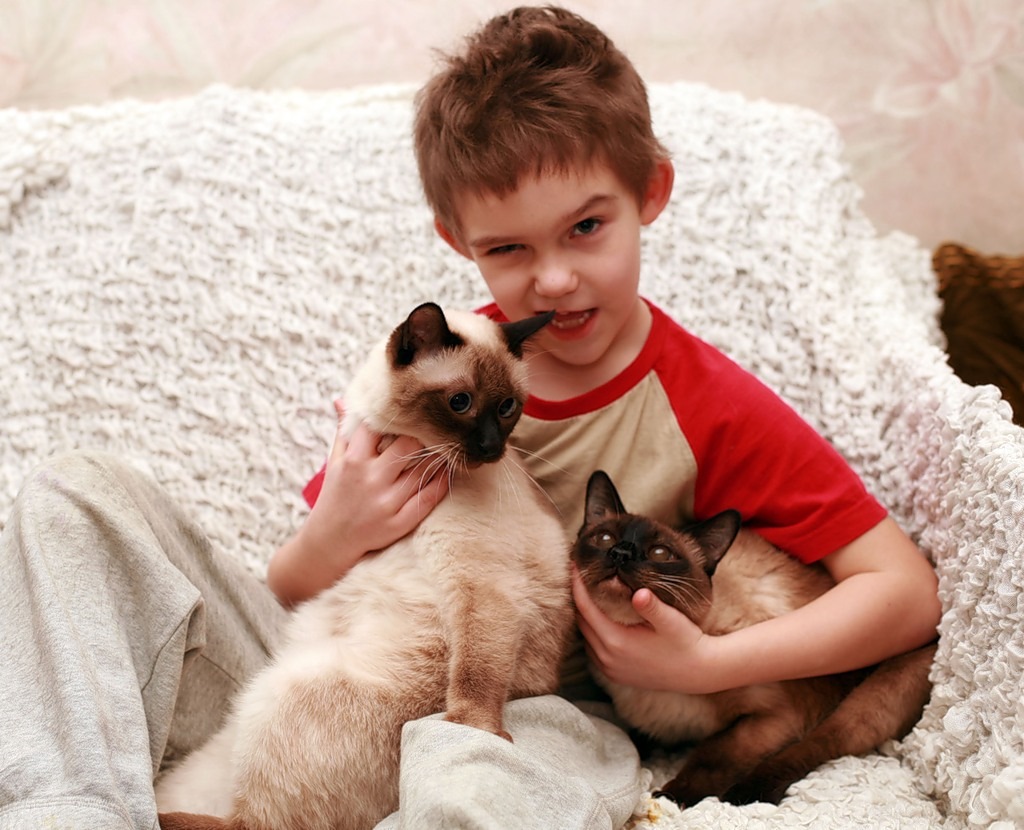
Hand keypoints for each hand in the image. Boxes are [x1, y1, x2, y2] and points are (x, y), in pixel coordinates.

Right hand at [267, 400, 448, 605]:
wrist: (328, 544)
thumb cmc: (335, 496)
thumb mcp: (335, 462)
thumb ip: (344, 431)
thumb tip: (345, 400)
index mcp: (353, 461)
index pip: (380, 426)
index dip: (398, 416)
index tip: (410, 409)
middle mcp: (370, 480)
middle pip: (409, 446)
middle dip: (423, 435)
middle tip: (436, 426)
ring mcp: (385, 504)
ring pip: (423, 470)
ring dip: (438, 456)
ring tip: (447, 445)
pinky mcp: (398, 524)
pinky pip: (429, 498)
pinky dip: (442, 482)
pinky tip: (447, 471)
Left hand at [571, 568, 726, 694]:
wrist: (699, 672)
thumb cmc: (686, 643)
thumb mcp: (672, 621)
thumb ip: (653, 607)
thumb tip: (639, 593)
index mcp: (616, 642)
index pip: (585, 608)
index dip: (578, 585)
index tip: (574, 564)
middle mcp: (607, 657)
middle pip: (581, 621)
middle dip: (578, 596)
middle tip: (580, 572)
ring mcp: (609, 668)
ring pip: (585, 635)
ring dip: (585, 614)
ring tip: (587, 591)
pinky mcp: (614, 673)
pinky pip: (593, 648)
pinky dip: (592, 630)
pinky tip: (599, 616)